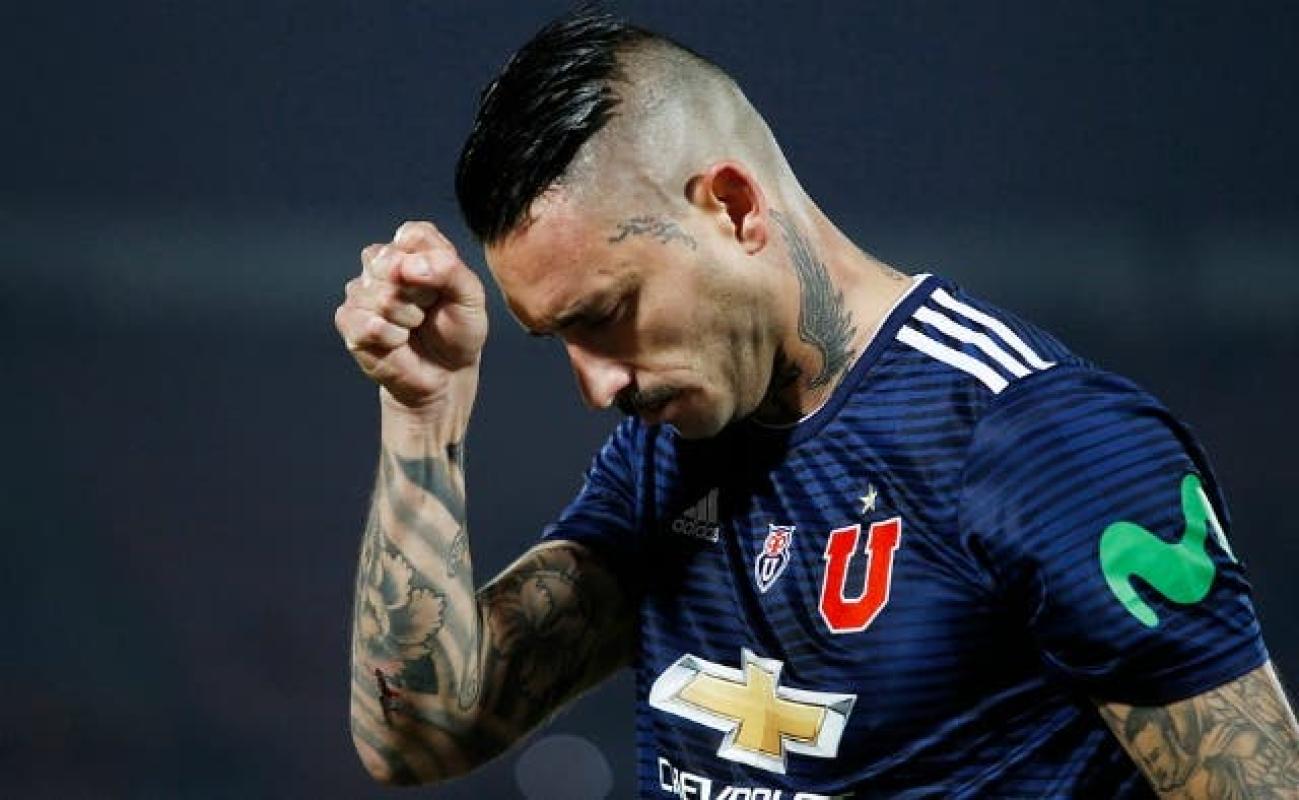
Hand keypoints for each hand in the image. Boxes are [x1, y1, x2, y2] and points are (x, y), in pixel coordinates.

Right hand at [335, 221, 487, 420]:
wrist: (445, 374)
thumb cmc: (457, 331)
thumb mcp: (471, 298)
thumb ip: (450, 271)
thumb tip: (408, 266)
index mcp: (413, 247)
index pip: (414, 235)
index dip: (433, 265)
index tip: (444, 288)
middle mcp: (382, 262)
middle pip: (392, 263)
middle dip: (421, 294)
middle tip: (429, 310)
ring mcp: (361, 290)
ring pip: (382, 296)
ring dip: (408, 319)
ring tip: (415, 326)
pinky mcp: (348, 320)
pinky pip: (367, 323)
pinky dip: (391, 337)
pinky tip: (398, 340)